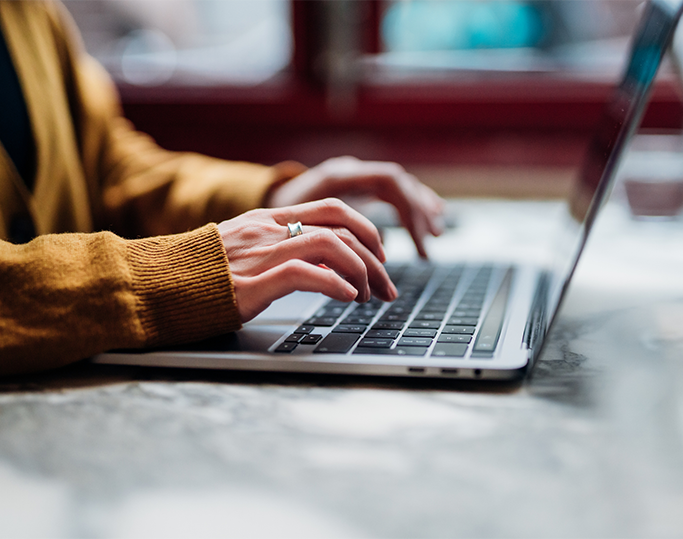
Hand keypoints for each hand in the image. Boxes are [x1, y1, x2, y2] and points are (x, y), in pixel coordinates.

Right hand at [218, 198, 398, 322]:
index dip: (366, 230)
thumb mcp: (244, 248)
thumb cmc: (201, 272)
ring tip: (368, 296)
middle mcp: (270, 230)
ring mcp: (262, 253)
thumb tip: (324, 263)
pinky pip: (306, 274)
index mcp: (270, 219)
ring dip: (361, 272)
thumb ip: (281, 246)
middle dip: (375, 256)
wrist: (156, 283)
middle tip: (386, 285)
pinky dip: (335, 285)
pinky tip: (347, 298)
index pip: (334, 209)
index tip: (379, 257)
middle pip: (342, 226)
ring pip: (332, 246)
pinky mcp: (252, 282)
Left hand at [267, 156, 445, 257]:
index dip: (407, 211)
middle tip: (430, 245)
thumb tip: (353, 274)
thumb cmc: (271, 222)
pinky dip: (409, 206)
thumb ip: (324, 245)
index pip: (388, 181)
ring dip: (419, 209)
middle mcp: (349, 171)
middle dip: (418, 215)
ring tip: (436, 233)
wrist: (257, 201)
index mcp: (337, 176)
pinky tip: (427, 218)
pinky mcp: (354, 188)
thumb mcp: (294, 232)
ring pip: (397, 186)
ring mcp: (353, 177)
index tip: (416, 242)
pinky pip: (391, 192)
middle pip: (398, 184)